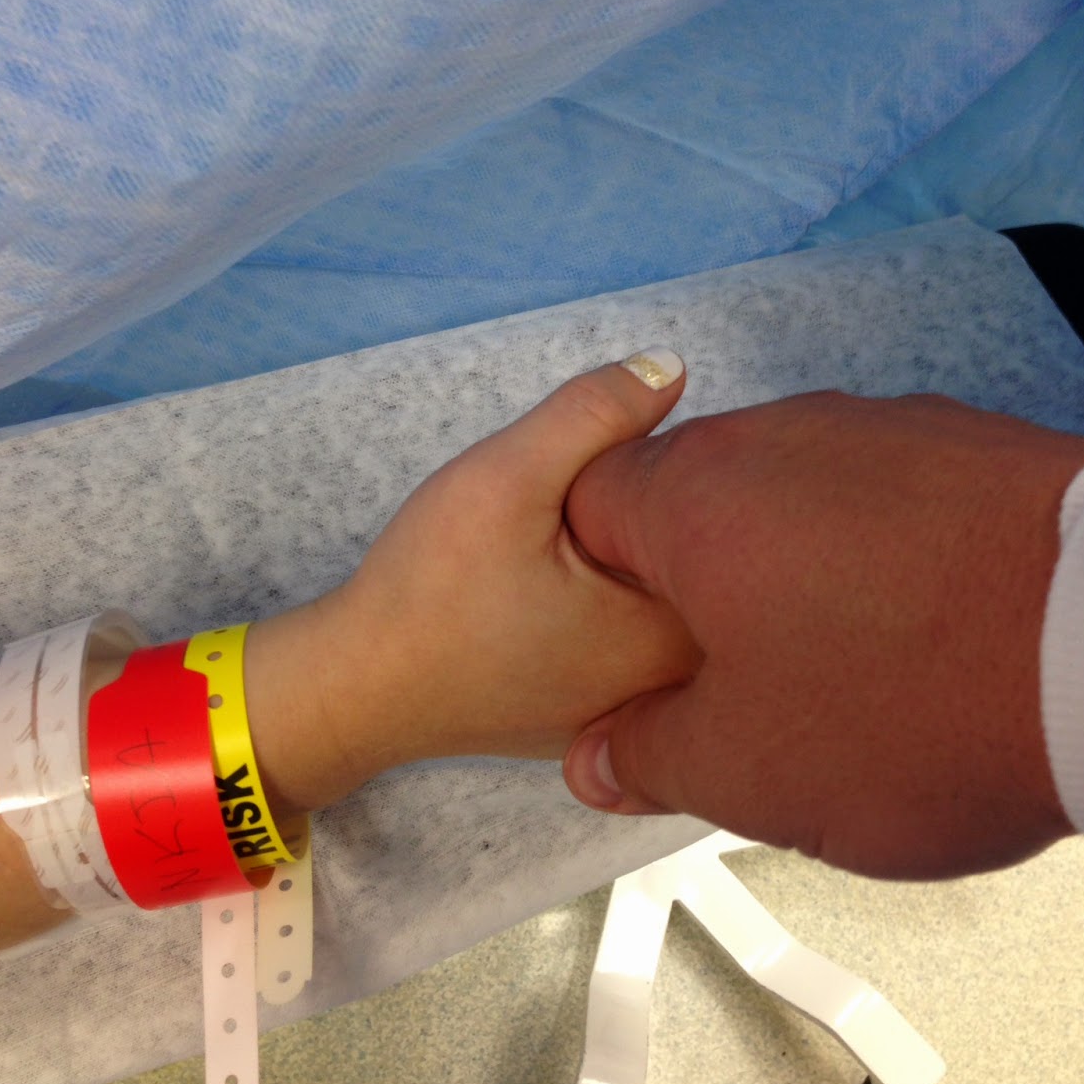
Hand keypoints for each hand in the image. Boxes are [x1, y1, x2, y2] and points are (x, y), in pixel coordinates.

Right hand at [245, 350, 701, 814]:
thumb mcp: (508, 476)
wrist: (363, 688)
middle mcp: (682, 687)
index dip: (657, 468)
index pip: (720, 514)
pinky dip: (616, 603)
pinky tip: (547, 603)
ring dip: (632, 558)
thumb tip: (674, 367)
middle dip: (648, 514)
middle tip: (556, 525)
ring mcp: (648, 710)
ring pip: (673, 597)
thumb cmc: (432, 589)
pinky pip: (643, 638)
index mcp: (678, 631)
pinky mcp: (613, 716)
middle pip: (708, 559)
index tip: (585, 484)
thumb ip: (596, 413)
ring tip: (547, 563)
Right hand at [561, 390, 1083, 878]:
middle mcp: (783, 436)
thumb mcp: (747, 769)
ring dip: (803, 579)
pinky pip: (892, 502)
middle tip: (744, 687)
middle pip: (700, 506)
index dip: (600, 597)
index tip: (636, 657)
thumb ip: (650, 755)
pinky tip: (932, 633)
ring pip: (799, 504)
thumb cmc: (925, 699)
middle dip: (707, 596)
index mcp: (696, 496)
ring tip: (855, 671)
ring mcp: (885, 430)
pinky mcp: (972, 445)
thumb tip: (606, 754)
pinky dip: (892, 560)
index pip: (586, 510)